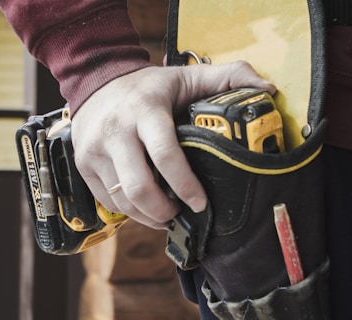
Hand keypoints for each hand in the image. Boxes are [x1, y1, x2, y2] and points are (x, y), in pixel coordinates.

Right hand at [71, 61, 275, 228]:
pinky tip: (144, 207)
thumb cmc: (146, 86)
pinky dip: (129, 211)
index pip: (166, 155)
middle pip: (139, 188)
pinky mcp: (84, 164)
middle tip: (181, 214)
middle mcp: (115, 131)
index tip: (201, 204)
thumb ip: (227, 77)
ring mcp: (95, 150)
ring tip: (165, 214)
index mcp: (145, 111)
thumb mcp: (185, 76)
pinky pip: (107, 201)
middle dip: (164, 211)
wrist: (96, 82)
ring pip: (123, 201)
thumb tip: (267, 89)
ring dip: (147, 216)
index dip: (186, 186)